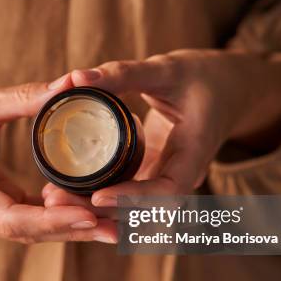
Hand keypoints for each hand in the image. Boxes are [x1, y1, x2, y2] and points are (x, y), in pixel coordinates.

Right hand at [0, 83, 116, 242]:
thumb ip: (22, 99)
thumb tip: (68, 86)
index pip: (14, 220)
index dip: (54, 221)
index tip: (91, 216)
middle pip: (26, 232)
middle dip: (70, 230)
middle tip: (115, 228)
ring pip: (24, 228)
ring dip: (62, 225)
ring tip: (106, 222)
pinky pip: (17, 215)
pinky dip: (47, 213)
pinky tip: (76, 205)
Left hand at [46, 49, 280, 206]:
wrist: (229, 88)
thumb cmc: (203, 76)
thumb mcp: (167, 69)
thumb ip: (124, 73)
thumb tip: (75, 77)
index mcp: (195, 153)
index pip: (168, 190)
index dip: (134, 198)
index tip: (98, 196)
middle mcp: (182, 174)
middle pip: (142, 208)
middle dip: (100, 210)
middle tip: (55, 201)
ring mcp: (167, 177)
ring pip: (131, 206)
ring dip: (95, 208)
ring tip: (52, 198)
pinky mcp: (154, 173)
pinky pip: (127, 193)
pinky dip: (99, 196)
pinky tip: (66, 191)